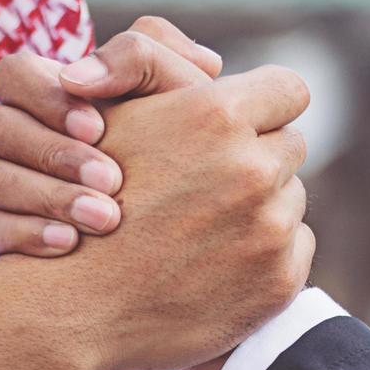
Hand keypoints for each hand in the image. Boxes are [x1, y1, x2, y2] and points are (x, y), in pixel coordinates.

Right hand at [0, 17, 220, 264]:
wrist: (202, 221)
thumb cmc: (190, 141)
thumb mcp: (181, 90)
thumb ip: (141, 56)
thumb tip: (76, 76)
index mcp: (52, 95)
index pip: (13, 74)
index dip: (44, 97)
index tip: (99, 128)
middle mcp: (22, 140)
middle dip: (53, 152)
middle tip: (112, 179)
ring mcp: (10, 189)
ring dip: (49, 197)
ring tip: (106, 219)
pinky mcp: (8, 238)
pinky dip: (29, 235)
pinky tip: (72, 243)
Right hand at [0, 51, 314, 369]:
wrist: (73, 305)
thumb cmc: (81, 198)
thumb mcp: (113, 115)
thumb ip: (161, 69)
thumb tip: (214, 65)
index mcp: (216, 115)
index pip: (287, 88)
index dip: (266, 102)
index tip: (247, 121)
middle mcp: (252, 168)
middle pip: (290, 145)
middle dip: (258, 156)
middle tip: (213, 180)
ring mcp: (271, 228)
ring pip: (292, 198)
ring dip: (262, 206)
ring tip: (206, 225)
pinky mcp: (279, 280)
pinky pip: (295, 247)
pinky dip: (265, 253)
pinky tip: (217, 261)